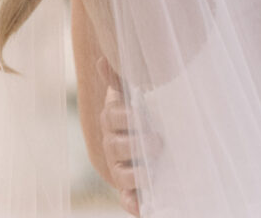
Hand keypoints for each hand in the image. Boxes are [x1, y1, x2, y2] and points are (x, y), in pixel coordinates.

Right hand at [97, 57, 160, 215]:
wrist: (147, 137)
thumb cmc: (140, 111)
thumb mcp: (132, 94)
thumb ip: (121, 78)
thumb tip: (102, 58)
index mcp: (114, 120)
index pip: (113, 117)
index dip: (126, 117)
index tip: (142, 114)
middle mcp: (113, 145)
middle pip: (117, 147)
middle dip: (137, 144)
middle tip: (158, 141)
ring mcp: (119, 167)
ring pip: (122, 174)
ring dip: (137, 174)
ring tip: (153, 169)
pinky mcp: (129, 188)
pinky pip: (126, 199)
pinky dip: (133, 204)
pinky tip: (142, 208)